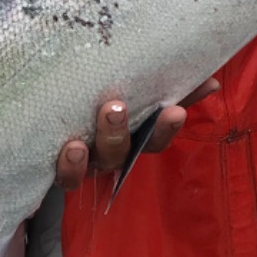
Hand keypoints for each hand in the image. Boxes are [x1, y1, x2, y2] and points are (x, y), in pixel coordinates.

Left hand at [53, 78, 218, 191]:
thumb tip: (211, 81)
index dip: (166, 128)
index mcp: (131, 137)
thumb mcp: (129, 92)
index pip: (155, 137)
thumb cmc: (95, 100)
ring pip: (98, 161)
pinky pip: (67, 176)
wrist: (45, 122)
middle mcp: (111, 153)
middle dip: (123, 131)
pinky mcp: (61, 168)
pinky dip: (70, 166)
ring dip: (100, 142)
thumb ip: (168, 86)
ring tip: (92, 121)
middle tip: (116, 107)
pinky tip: (71, 148)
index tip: (175, 111)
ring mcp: (86, 161)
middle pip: (124, 151)